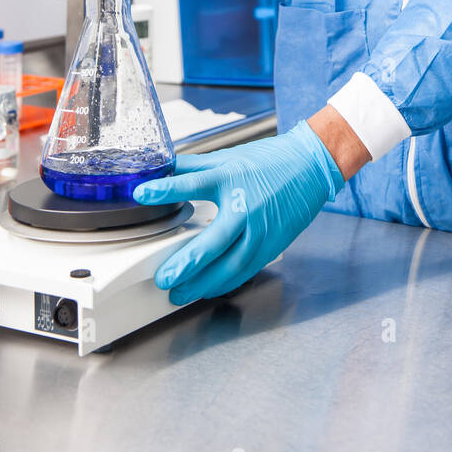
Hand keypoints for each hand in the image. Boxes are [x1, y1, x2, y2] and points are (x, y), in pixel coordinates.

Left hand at [133, 120, 344, 303]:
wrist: (310, 167)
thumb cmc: (271, 162)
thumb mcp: (229, 158)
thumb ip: (194, 167)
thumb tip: (164, 168)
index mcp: (231, 179)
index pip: (192, 185)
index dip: (166, 190)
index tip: (142, 194)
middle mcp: (245, 208)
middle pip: (212, 243)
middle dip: (185, 264)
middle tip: (164, 278)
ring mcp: (260, 231)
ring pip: (229, 267)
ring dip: (202, 283)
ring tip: (179, 293)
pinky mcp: (271, 246)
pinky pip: (245, 270)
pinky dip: (224, 283)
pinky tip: (208, 289)